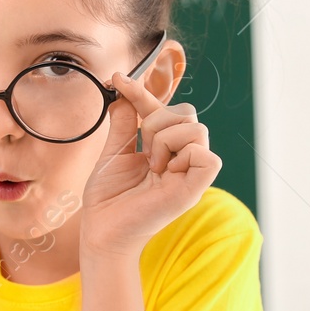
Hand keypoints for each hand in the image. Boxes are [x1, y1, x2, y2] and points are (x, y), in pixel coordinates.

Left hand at [79, 71, 220, 258]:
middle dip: (157, 120)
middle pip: (187, 113)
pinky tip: (164, 172)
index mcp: (166, 151)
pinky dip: (184, 156)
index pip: (164, 110)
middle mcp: (182, 159)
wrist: (102, 230)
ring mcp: (189, 174)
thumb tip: (123, 94)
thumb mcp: (113, 153)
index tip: (117, 80)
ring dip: (166, 139)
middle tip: (142, 148)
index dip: (143, 93)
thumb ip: (123, 124)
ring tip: (152, 164)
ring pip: (197, 128)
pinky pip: (207, 157)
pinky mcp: (194, 189)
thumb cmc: (108, 199)